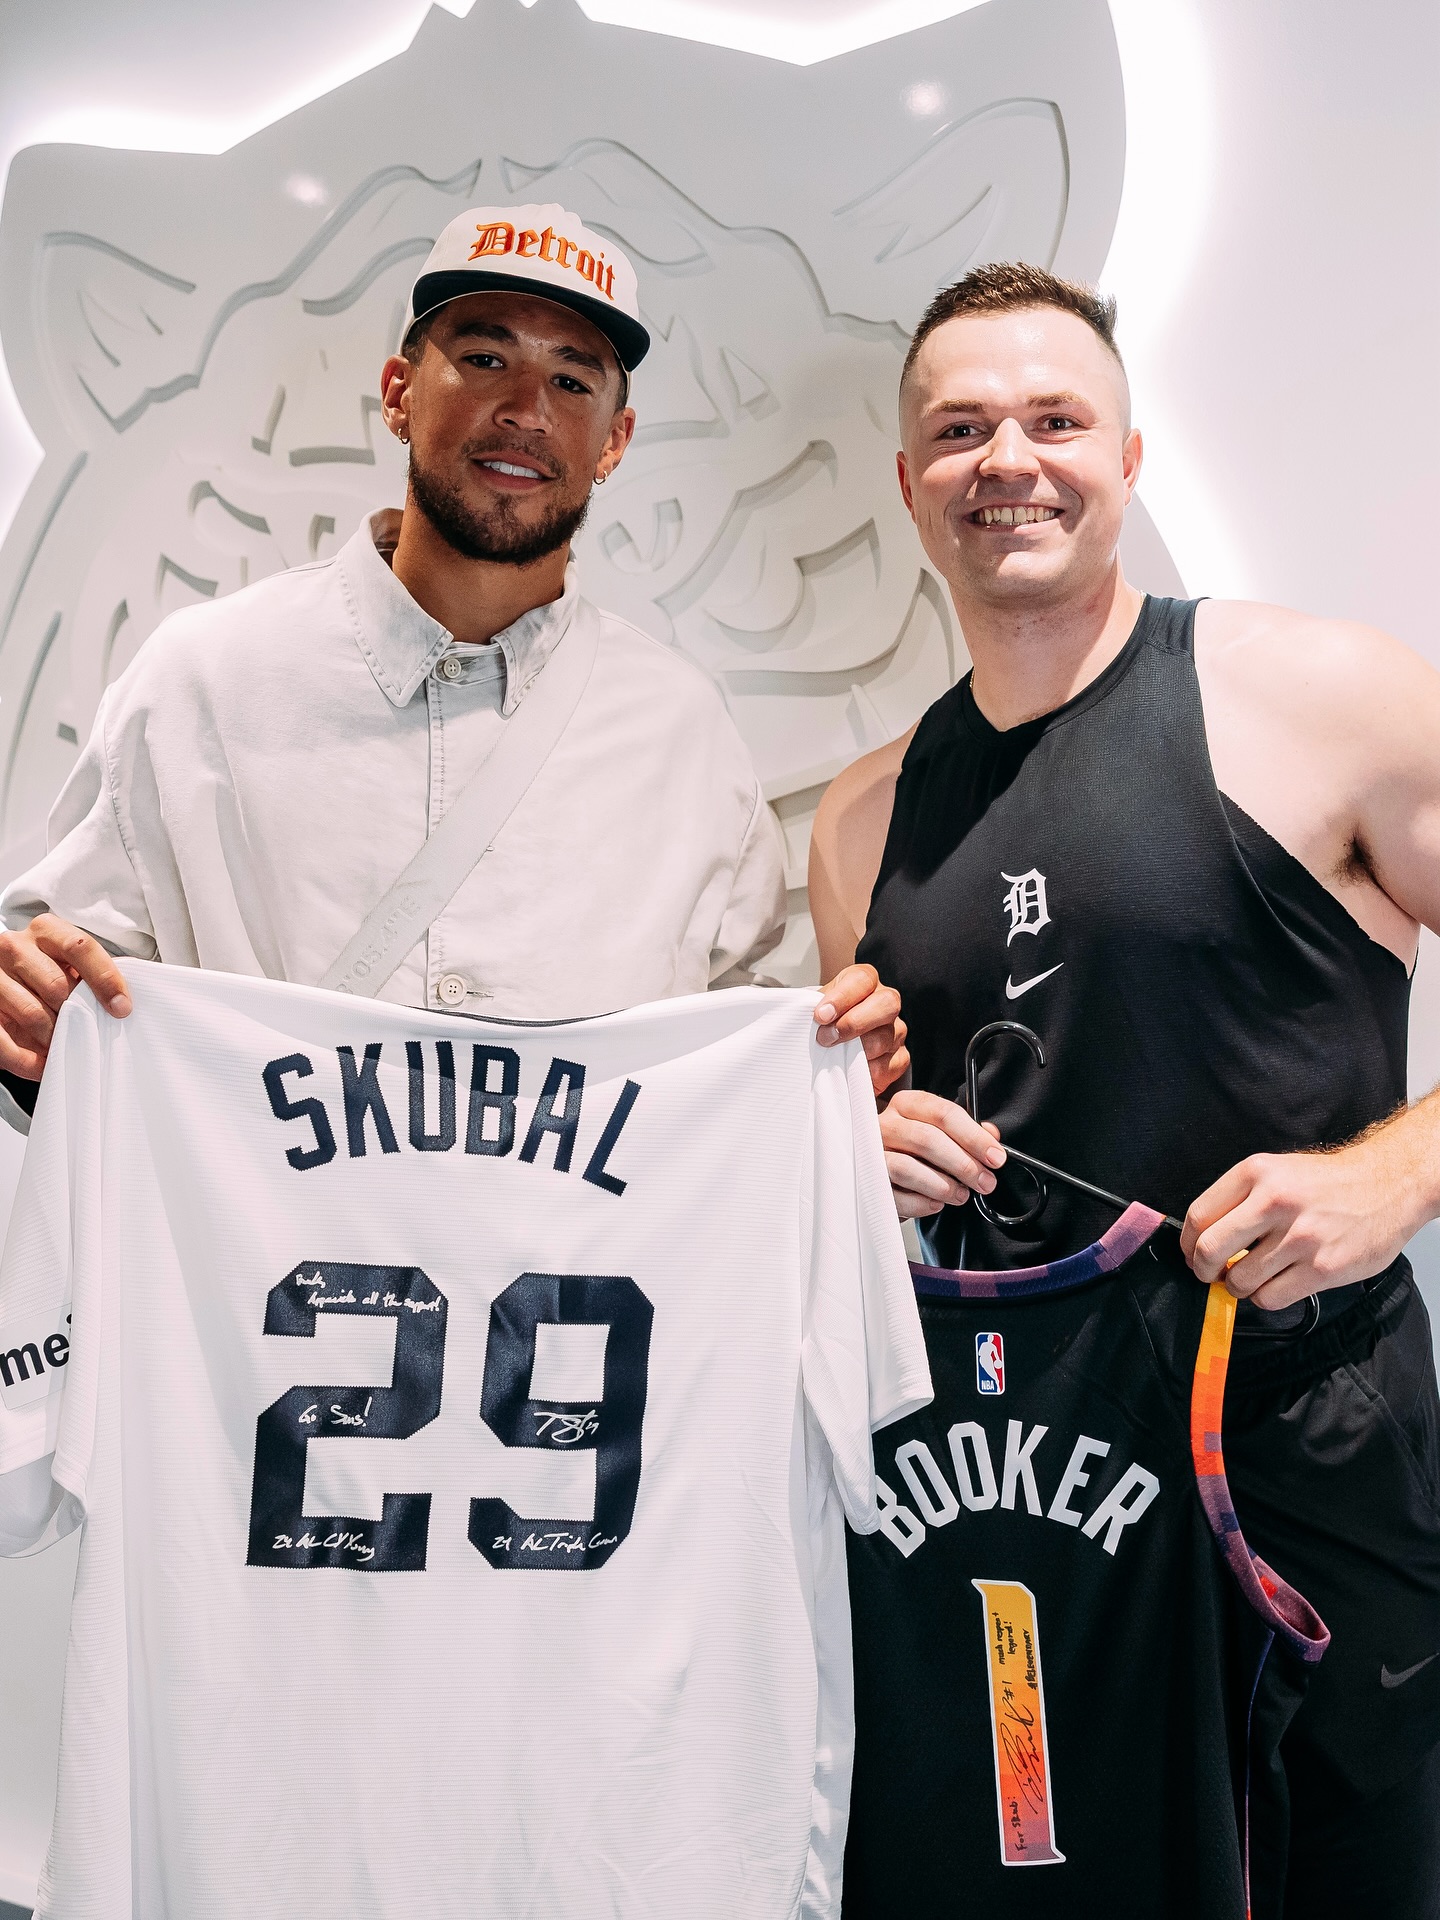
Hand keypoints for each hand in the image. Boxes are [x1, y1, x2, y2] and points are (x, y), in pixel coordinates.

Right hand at [0, 913, 131, 1078]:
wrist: (8, 979)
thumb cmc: (50, 973)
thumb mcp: (70, 965)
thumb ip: (91, 975)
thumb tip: (122, 1004)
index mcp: (46, 930)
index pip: (80, 948)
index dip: (105, 978)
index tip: (121, 1008)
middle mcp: (15, 947)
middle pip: (56, 985)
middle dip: (77, 1015)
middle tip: (88, 1032)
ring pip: (32, 1013)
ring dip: (55, 1038)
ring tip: (67, 1048)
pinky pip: (3, 1040)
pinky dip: (26, 1060)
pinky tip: (43, 1066)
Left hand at [815, 963, 908, 1097]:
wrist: (835, 1045)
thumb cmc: (825, 1022)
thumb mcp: (815, 1007)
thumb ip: (812, 1008)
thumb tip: (802, 1017)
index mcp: (865, 982)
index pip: (862, 980)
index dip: (841, 998)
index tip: (821, 1016)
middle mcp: (886, 1002)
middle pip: (887, 1003)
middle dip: (854, 1023)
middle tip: (827, 1038)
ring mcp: (897, 1030)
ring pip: (884, 1038)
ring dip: (854, 1051)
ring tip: (834, 1056)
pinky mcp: (900, 1057)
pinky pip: (888, 1066)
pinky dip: (865, 1071)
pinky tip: (850, 1070)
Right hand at [879, 1088, 1007, 1222]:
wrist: (883, 1173)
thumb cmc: (915, 1150)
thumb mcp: (940, 1133)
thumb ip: (966, 1131)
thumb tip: (991, 1136)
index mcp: (907, 1105)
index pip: (943, 1113)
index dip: (974, 1136)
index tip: (996, 1157)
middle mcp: (886, 1125)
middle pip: (927, 1139)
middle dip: (964, 1164)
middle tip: (985, 1182)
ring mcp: (872, 1153)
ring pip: (907, 1168)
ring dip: (943, 1186)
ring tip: (961, 1195)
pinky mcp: (868, 1182)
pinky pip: (894, 1195)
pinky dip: (921, 1203)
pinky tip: (936, 1204)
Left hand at [1181, 1136, 1418, 1308]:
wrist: (1387, 1185)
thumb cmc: (1326, 1183)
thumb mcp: (1276, 1171)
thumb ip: (1238, 1199)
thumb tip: (1200, 1237)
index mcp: (1256, 1173)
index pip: (1198, 1216)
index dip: (1186, 1243)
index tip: (1190, 1253)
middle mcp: (1275, 1202)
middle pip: (1209, 1249)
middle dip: (1202, 1270)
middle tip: (1210, 1274)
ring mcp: (1300, 1237)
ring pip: (1239, 1280)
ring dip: (1237, 1286)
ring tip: (1251, 1277)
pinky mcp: (1322, 1268)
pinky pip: (1270, 1298)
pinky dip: (1264, 1297)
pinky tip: (1275, 1284)